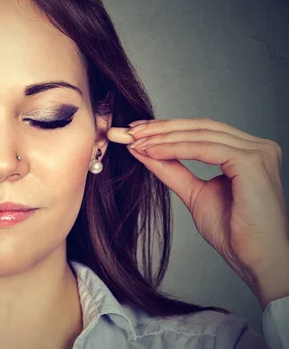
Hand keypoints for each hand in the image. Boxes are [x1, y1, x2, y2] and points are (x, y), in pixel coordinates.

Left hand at [108, 118, 288, 307]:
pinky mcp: (251, 161)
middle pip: (200, 127)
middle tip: (129, 131)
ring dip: (163, 137)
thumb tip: (143, 150)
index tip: (135, 131)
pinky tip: (152, 152)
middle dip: (160, 128)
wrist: (257, 260)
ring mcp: (258, 152)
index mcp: (247, 152)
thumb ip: (172, 170)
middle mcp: (257, 147)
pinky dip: (175, 148)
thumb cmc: (234, 233)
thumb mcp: (195, 194)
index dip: (167, 128)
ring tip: (136, 142)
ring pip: (201, 134)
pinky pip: (205, 148)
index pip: (202, 131)